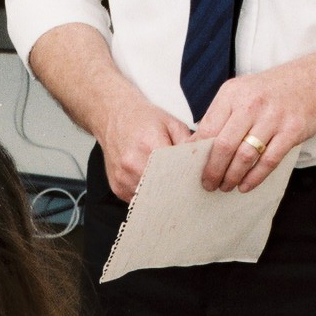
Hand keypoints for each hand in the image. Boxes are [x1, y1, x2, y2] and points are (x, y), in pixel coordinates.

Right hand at [97, 85, 190, 203]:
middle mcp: (133, 164)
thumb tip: (203, 163)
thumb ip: (188, 143)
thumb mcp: (171, 123)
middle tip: (186, 190)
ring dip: (160, 195)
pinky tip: (151, 184)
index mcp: (149, 146)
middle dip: (175, 190)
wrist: (113, 115)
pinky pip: (137, 199)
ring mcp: (123, 178)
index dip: (186, 179)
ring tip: (168, 186)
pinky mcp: (117, 187)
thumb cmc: (143, 118)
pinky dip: (147, 195)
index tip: (196, 183)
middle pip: (163, 189)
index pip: (174, 172)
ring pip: (150, 198)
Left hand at [193, 52, 315, 191]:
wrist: (311, 81)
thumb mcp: (240, 92)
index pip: (207, 128)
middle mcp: (251, 104)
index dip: (198, 153)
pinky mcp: (291, 131)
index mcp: (232, 94)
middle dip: (213, 171)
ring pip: (245, 156)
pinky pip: (269, 161)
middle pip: (224, 146)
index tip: (192, 168)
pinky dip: (254, 178)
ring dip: (232, 177)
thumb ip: (220, 114)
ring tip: (226, 186)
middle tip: (208, 184)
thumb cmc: (270, 91)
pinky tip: (246, 185)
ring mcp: (273, 118)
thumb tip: (196, 144)